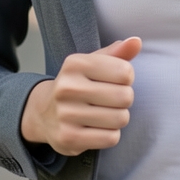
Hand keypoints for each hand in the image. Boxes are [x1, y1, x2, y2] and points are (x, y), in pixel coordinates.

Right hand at [21, 38, 140, 155]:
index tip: (115, 81)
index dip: (127, 78)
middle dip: (124, 100)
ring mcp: (66, 114)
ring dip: (118, 118)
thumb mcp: (93, 63)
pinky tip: (97, 128)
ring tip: (104, 114)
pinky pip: (111, 138)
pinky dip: (110, 135)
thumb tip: (136, 42)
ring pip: (121, 118)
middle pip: (125, 96)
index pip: (125, 71)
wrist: (43, 113)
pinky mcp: (69, 138)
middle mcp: (68, 87)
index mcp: (75, 64)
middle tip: (111, 100)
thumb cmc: (78, 84)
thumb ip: (118, 53)